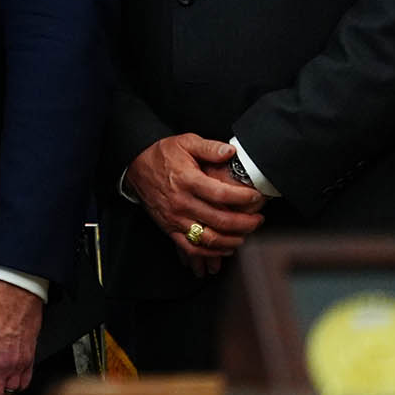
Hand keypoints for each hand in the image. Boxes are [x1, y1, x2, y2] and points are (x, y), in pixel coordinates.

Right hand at [125, 133, 265, 266]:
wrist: (136, 166)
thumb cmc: (162, 155)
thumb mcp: (186, 142)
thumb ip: (210, 147)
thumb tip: (230, 151)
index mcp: (187, 180)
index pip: (221, 194)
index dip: (243, 199)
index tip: (256, 198)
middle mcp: (181, 202)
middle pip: (219, 220)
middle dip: (245, 223)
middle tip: (258, 220)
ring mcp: (175, 218)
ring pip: (208, 238)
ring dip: (232, 240)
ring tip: (245, 234)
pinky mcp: (169, 229)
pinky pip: (191, 248)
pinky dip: (210, 253)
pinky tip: (225, 248)